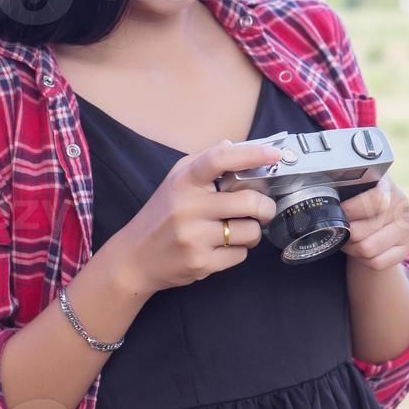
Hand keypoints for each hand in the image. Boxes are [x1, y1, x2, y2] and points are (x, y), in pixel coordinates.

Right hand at [107, 139, 281, 293]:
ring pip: (250, 231)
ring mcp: (194, 237)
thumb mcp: (175, 181)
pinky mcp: (200, 263)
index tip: (274, 155)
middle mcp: (188, 207)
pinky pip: (240, 255)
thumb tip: (233, 145)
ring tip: (239, 230)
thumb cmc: (161, 215)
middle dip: (266, 206)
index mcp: (184, 182)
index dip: (252, 154)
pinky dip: (238, 251)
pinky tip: (222, 247)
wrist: (134, 258)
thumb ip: (204, 161)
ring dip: (253, 231)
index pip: (220, 160)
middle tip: (263, 209)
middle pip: (250, 201)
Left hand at [340, 173, 408, 270]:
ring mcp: (405, 228)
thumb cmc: (361, 205)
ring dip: (352, 247)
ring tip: (349, 241)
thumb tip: (331, 204)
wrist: (378, 221)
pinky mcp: (405, 248)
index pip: (376, 199)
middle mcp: (401, 206)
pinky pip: (377, 262)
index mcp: (388, 186)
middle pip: (365, 229)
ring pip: (368, 248)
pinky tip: (361, 250)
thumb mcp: (356, 193)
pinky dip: (364, 260)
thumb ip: (347, 193)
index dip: (352, 208)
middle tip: (341, 230)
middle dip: (346, 233)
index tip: (339, 212)